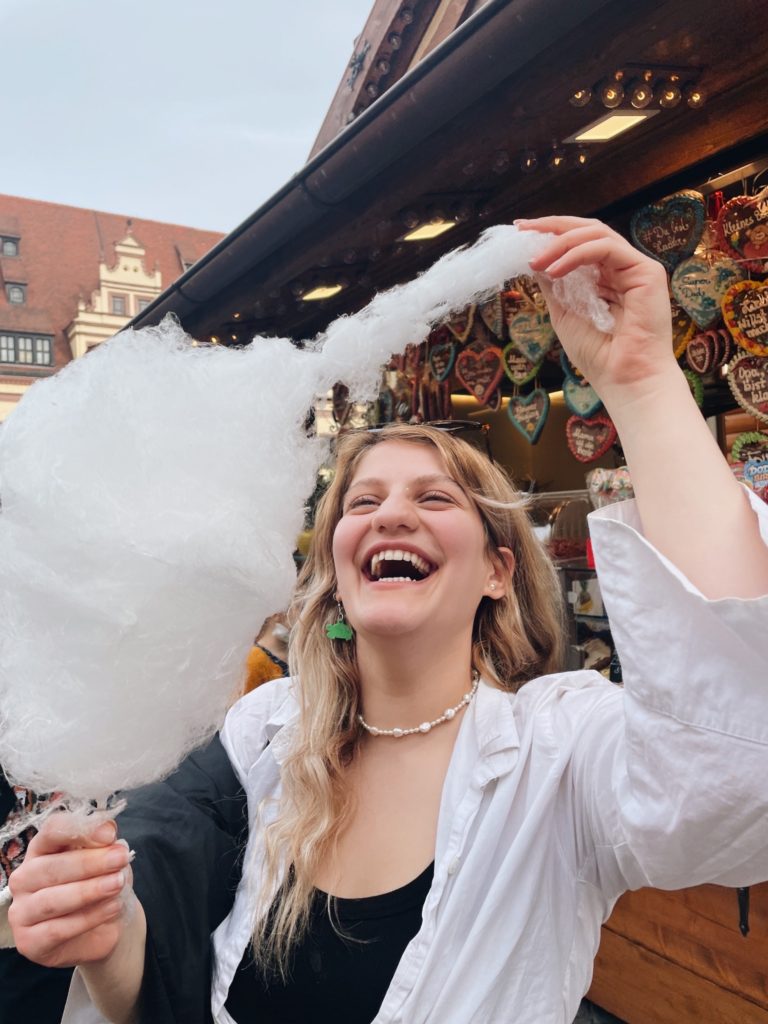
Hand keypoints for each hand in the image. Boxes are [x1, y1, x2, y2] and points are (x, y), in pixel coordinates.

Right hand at [8, 814, 132, 968]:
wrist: (103, 929)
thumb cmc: (99, 886)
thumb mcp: (106, 862)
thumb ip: (104, 847)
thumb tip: (110, 837)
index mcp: (41, 849)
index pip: (52, 831)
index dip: (80, 830)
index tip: (110, 834)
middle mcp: (25, 878)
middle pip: (52, 866)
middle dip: (90, 862)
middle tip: (122, 858)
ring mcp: (22, 911)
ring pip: (51, 899)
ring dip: (89, 890)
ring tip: (118, 883)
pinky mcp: (28, 942)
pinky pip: (57, 930)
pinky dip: (89, 918)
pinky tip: (112, 907)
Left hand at [519, 216, 676, 401]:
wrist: (624, 379)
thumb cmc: (598, 356)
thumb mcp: (564, 314)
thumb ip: (553, 285)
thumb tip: (534, 259)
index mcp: (606, 277)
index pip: (579, 244)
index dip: (551, 234)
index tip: (521, 232)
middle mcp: (622, 268)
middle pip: (588, 230)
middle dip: (553, 226)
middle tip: (524, 229)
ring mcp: (636, 267)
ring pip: (596, 234)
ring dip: (560, 243)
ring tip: (536, 260)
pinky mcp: (646, 271)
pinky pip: (606, 248)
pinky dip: (577, 254)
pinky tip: (554, 270)